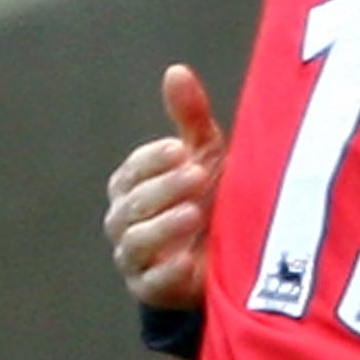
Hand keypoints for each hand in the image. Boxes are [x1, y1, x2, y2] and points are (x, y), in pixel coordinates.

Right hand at [103, 64, 225, 309]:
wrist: (232, 255)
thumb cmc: (214, 193)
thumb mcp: (207, 154)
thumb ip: (189, 117)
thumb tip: (175, 70)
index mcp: (134, 186)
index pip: (132, 171)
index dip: (152, 161)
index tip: (180, 149)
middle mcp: (127, 221)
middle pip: (131, 205)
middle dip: (163, 188)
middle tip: (197, 174)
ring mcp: (138, 258)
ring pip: (135, 242)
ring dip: (163, 227)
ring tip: (194, 213)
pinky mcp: (155, 289)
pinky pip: (151, 284)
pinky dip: (167, 274)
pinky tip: (187, 263)